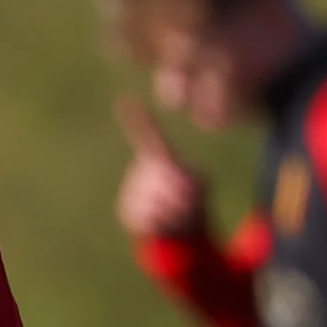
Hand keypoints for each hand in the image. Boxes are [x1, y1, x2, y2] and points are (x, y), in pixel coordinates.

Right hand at [113, 96, 207, 242]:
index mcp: (158, 157)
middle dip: (185, 195)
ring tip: (177, 214)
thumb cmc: (192, 199)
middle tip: (188, 204)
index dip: (137, 120)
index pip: (147, 135)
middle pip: (164, 178)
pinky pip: (149, 218)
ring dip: (176, 212)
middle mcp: (139, 169)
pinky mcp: (126, 211)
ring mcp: (129, 189)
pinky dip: (164, 224)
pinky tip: (164, 223)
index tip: (125, 100)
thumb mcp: (201, 185)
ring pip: (158, 200)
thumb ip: (191, 184)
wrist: (175, 227)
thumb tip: (171, 193)